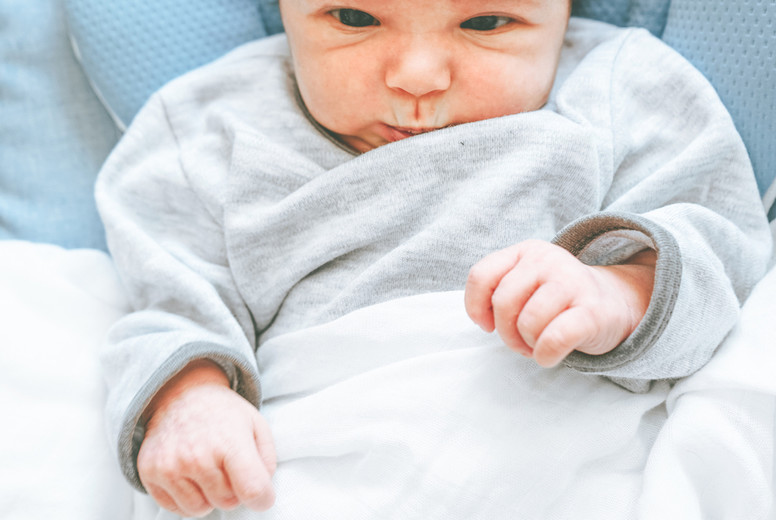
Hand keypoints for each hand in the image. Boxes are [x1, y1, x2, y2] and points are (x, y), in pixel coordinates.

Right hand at [137, 360, 276, 516]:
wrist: (182, 393)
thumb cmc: (223, 412)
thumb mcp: (256, 425)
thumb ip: (266, 461)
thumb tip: (261, 492)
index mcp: (230, 442)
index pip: (253, 490)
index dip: (262, 498)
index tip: (261, 494)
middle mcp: (198, 456)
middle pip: (228, 502)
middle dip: (232, 490)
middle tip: (227, 467)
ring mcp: (171, 466)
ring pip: (200, 509)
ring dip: (208, 496)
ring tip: (208, 468)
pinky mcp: (150, 472)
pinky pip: (175, 508)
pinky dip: (186, 497)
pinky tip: (189, 473)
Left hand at [465, 240, 654, 366]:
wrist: (615, 303)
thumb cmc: (557, 300)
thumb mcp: (526, 284)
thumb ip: (498, 292)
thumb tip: (482, 319)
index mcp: (526, 251)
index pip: (481, 276)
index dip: (475, 307)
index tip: (487, 325)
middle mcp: (548, 260)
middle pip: (503, 303)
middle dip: (506, 333)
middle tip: (520, 341)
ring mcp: (572, 282)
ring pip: (527, 323)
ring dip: (528, 344)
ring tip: (538, 344)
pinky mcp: (592, 311)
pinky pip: (553, 340)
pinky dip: (545, 355)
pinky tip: (550, 356)